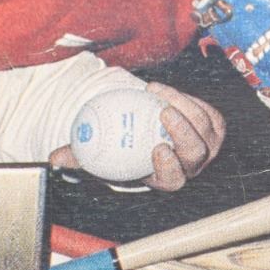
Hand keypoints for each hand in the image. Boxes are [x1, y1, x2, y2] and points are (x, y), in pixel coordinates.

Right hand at [50, 82, 225, 191]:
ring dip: (182, 105)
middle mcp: (193, 164)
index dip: (170, 167)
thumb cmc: (126, 147)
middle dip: (184, 133)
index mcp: (168, 177)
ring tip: (157, 92)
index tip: (157, 150)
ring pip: (203, 127)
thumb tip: (55, 159)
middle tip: (164, 112)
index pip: (174, 179)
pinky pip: (206, 111)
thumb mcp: (104, 153)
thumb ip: (81, 156)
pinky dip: (186, 98)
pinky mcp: (214, 126)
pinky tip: (162, 90)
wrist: (151, 130)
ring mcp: (208, 145)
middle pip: (196, 152)